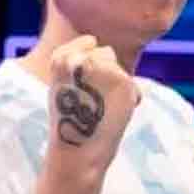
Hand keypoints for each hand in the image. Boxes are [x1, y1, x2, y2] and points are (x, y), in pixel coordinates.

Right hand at [47, 36, 139, 168]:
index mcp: (60, 58)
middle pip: (106, 53)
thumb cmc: (70, 122)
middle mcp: (80, 59)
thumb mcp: (64, 85)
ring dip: (118, 86)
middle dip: (106, 74)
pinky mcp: (123, 81)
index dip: (88, 65)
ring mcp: (102, 68)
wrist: (78, 151)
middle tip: (93, 102)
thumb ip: (78, 64)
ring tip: (102, 109)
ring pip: (120, 68)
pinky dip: (129, 100)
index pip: (87, 42)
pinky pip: (133, 85)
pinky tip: (114, 115)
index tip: (81, 87)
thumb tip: (99, 45)